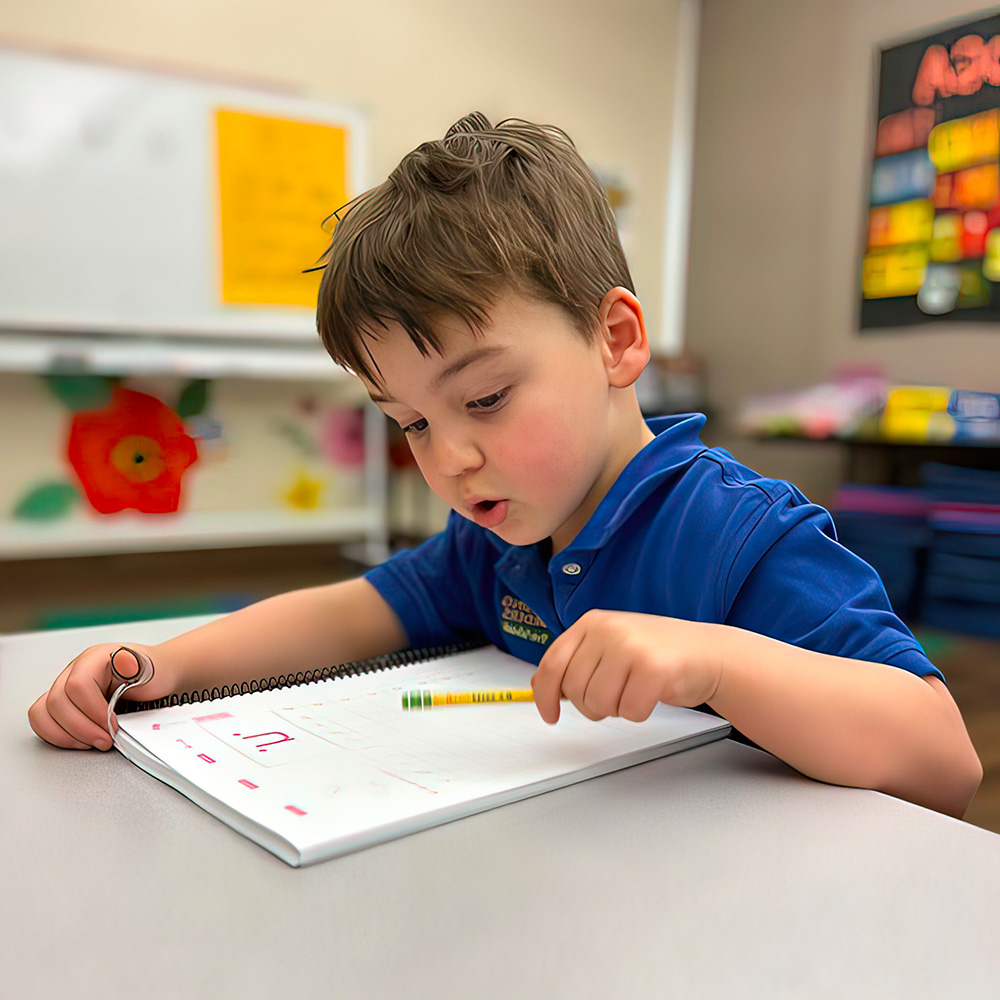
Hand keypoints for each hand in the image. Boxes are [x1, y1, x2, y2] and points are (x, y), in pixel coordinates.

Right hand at [28, 642, 174, 750]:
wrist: (156, 675)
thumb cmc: (153, 673)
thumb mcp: (151, 668)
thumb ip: (136, 667)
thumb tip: (125, 662)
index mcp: (95, 658)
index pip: (78, 685)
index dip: (93, 711)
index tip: (113, 725)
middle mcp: (75, 670)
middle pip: (57, 702)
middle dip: (82, 728)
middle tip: (105, 740)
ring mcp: (65, 686)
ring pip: (43, 712)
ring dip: (67, 735)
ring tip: (93, 742)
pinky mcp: (63, 703)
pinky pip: (43, 719)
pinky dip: (58, 735)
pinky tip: (80, 740)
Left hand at [531, 610, 724, 723]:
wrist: (709, 652)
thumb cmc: (658, 653)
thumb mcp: (609, 647)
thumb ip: (576, 661)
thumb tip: (539, 684)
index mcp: (592, 622)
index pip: (552, 663)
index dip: (545, 695)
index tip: (549, 714)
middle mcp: (608, 629)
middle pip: (575, 690)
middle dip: (592, 705)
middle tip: (617, 693)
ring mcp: (630, 646)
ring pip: (599, 704)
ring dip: (616, 708)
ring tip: (634, 690)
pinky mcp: (653, 667)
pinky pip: (629, 711)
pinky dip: (640, 712)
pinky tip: (652, 694)